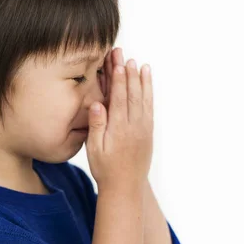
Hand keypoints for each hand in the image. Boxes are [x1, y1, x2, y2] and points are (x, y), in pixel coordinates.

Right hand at [86, 47, 153, 190]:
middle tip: (125, 56)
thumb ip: (96, 126)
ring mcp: (143, 128)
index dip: (118, 79)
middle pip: (131, 93)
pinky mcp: (148, 131)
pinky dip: (148, 92)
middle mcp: (134, 126)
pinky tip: (146, 83)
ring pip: (143, 98)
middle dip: (128, 73)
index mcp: (119, 129)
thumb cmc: (105, 168)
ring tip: (140, 64)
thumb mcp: (94, 149)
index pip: (118, 98)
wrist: (126, 187)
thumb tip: (97, 104)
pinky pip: (149, 107)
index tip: (117, 62)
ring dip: (141, 80)